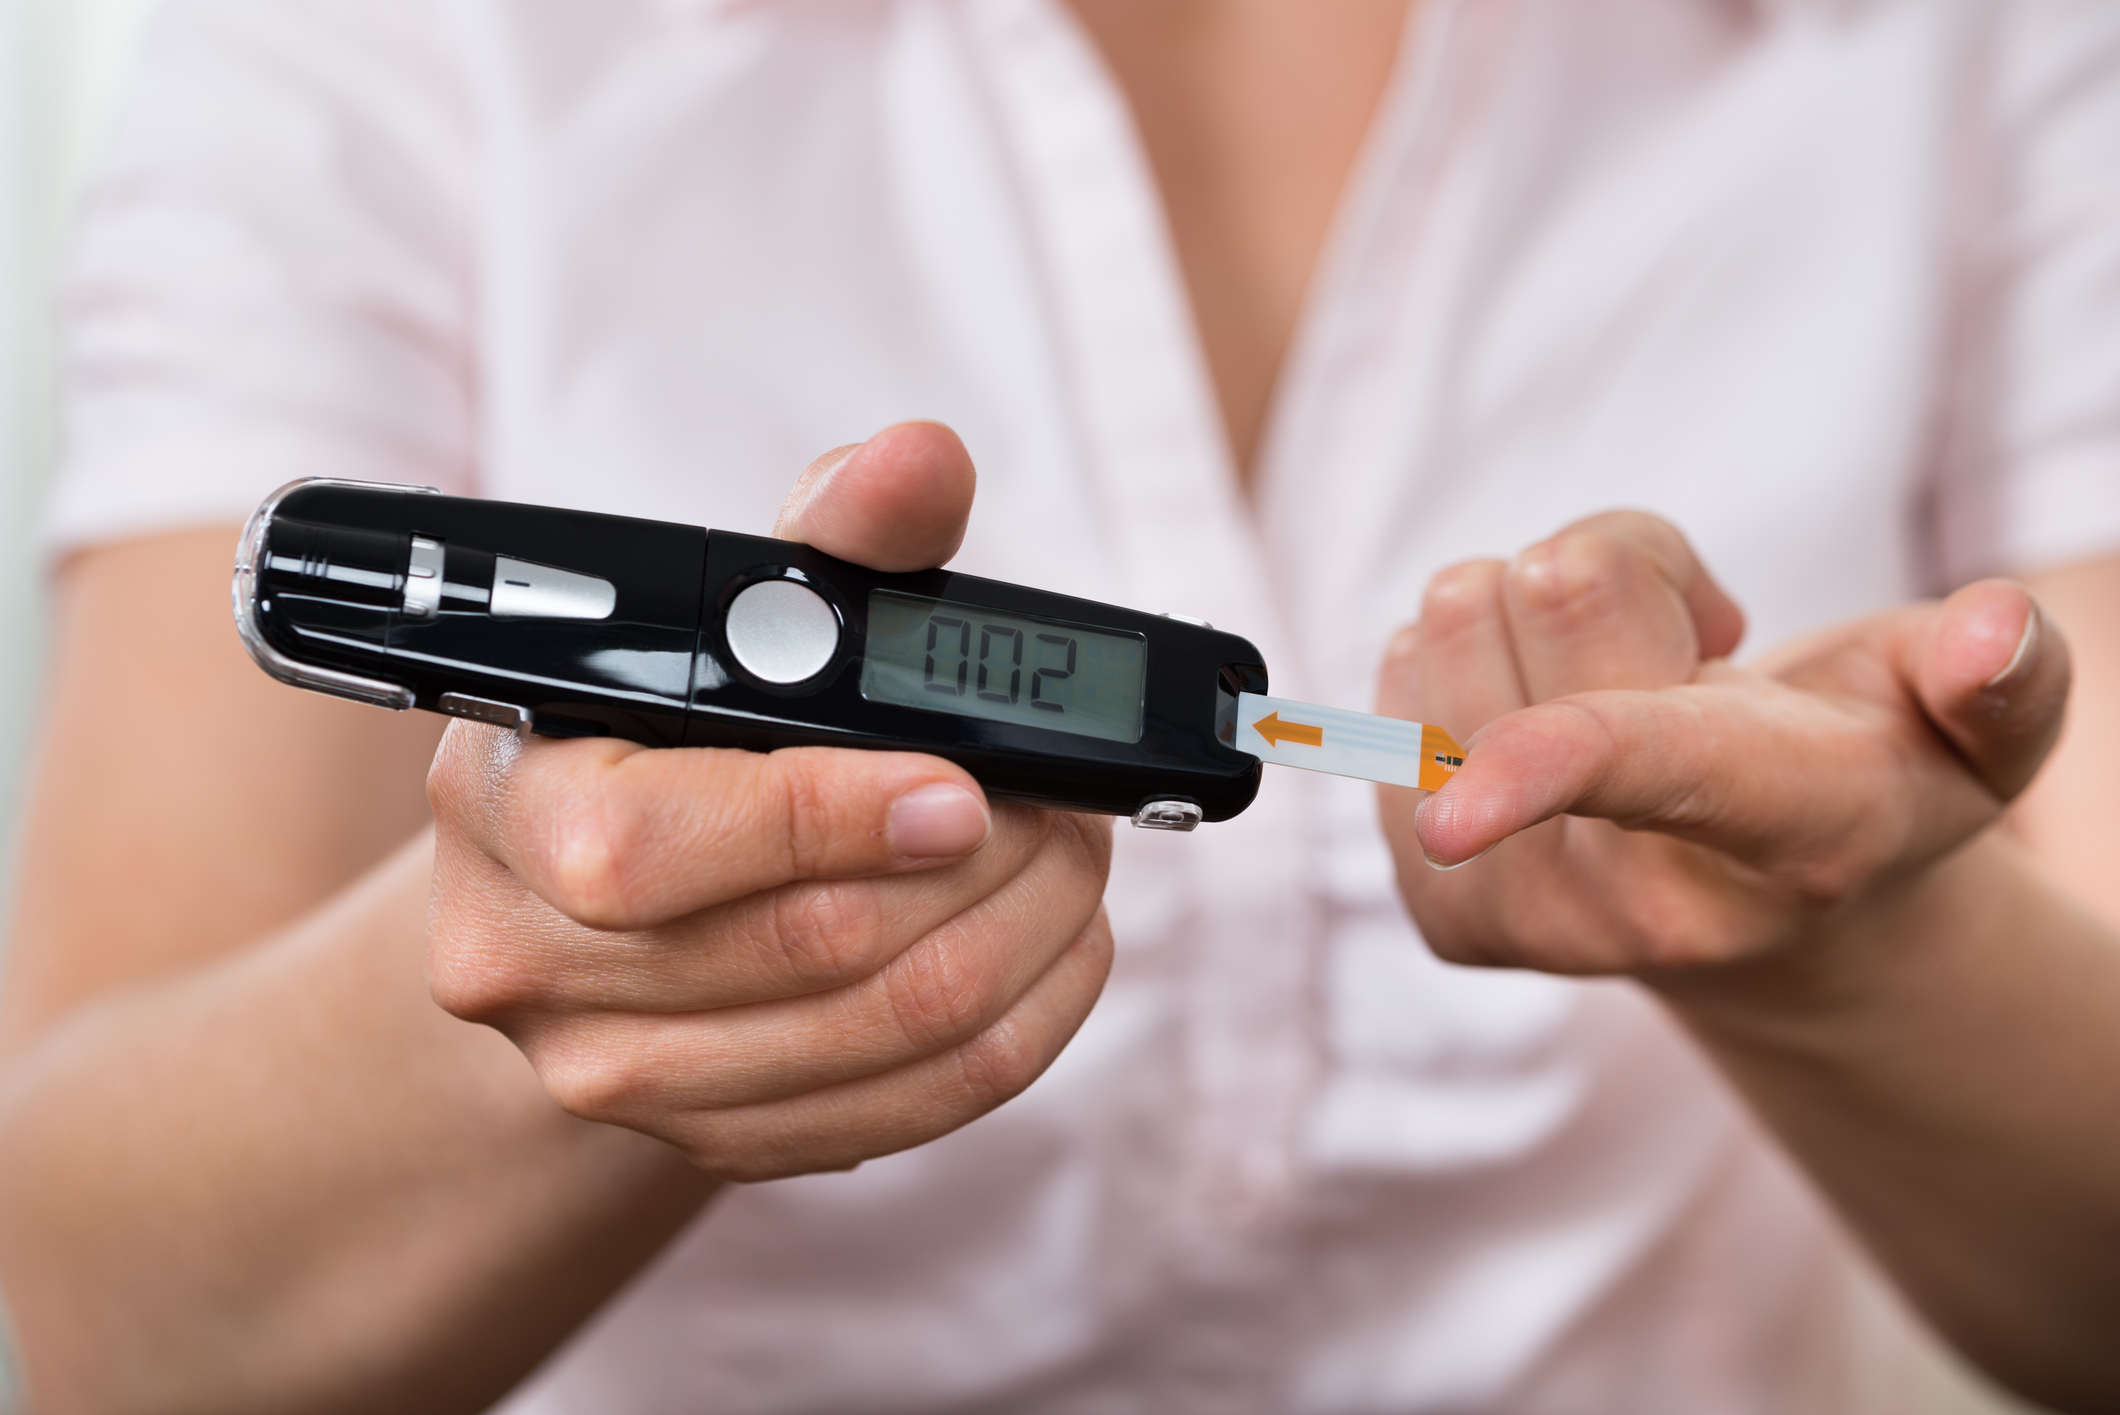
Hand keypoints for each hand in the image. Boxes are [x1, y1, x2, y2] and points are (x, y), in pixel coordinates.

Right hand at [425, 424, 1113, 1180]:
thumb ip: (835, 536)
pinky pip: (907, 1114)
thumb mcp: (730, 610)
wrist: (591, 899)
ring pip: (878, 1041)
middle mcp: (529, 960)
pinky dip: (1017, 1029)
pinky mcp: (709, 1141)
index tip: (967, 787)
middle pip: (805, 949)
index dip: (829, 818)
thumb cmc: (675, 728)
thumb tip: (921, 461)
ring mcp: (612, 1073)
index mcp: (509, 799)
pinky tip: (1052, 953)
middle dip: (986, 868)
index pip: (652, 848)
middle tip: (1071, 808)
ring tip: (1073, 864)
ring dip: (1025, 944)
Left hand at [1379, 512, 2070, 977]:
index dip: (1544, 765)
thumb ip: (2005, 683)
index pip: (1651, 765)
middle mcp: (1637, 898)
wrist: (1772, 919)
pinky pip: (1392, 676)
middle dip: (1615, 573)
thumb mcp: (1977, 734)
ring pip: (1450, 615)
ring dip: (1534, 619)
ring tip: (1622, 691)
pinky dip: (1471, 673)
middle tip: (1685, 652)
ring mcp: (1524, 916)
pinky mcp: (1439, 912)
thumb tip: (1995, 632)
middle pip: (1542, 589)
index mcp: (1786, 834)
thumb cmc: (1868, 772)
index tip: (1457, 811)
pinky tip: (1551, 732)